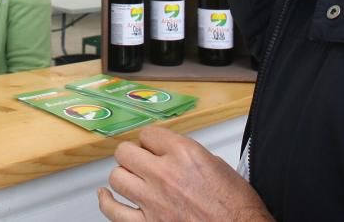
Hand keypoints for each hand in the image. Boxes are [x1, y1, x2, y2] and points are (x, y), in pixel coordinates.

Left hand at [97, 126, 273, 221]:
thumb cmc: (237, 207)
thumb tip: (172, 154)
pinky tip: (107, 196)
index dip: (150, 141)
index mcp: (185, 154)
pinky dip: (107, 202)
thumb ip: (188, 155)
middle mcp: (165, 174)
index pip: (148, 134)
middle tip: (140, 161)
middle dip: (133, 155)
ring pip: (117, 177)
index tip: (152, 146)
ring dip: (124, 177)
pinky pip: (113, 210)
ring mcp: (153, 200)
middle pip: (126, 152)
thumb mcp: (217, 166)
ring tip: (131, 178)